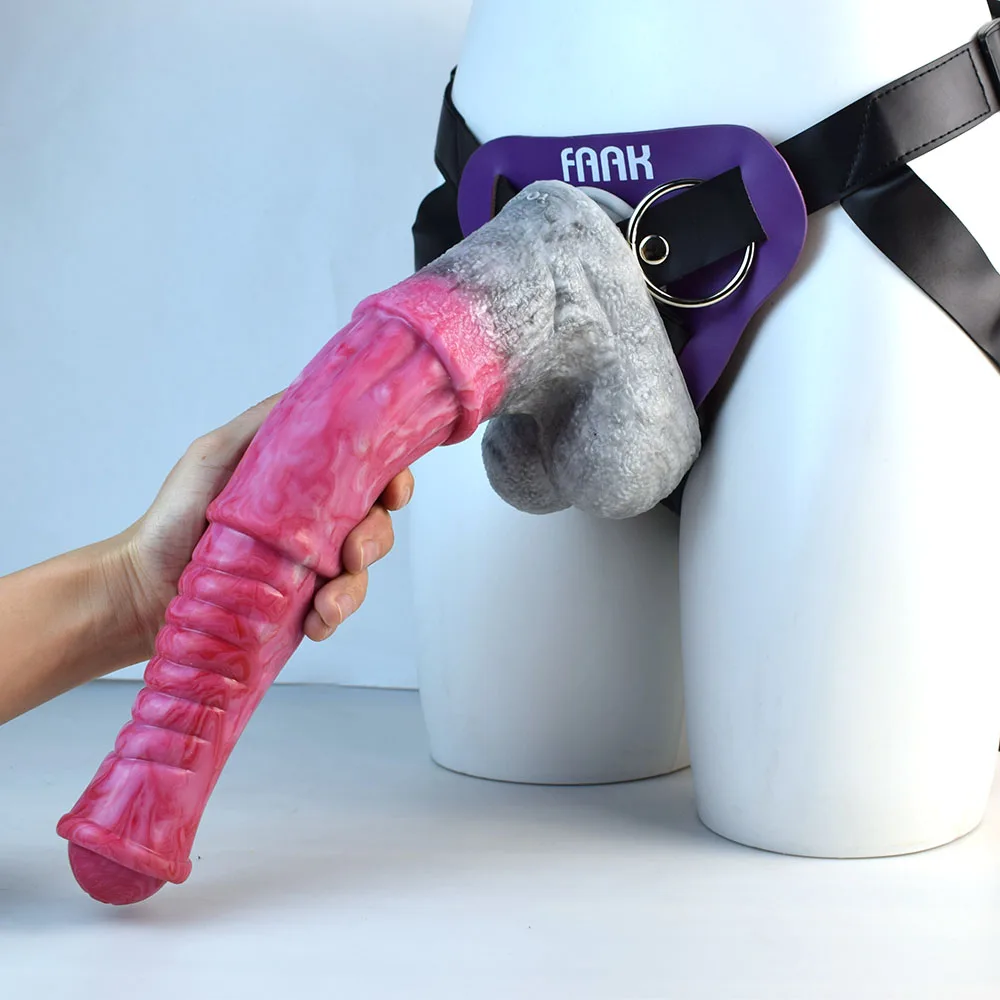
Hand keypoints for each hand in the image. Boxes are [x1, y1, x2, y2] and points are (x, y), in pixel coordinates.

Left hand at [115, 393, 412, 655]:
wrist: (143, 584)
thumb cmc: (176, 513)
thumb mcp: (216, 452)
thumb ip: (265, 424)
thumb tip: (316, 393)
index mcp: (306, 480)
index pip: (368, 473)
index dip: (394, 480)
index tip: (393, 492)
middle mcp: (317, 520)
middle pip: (377, 523)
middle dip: (376, 538)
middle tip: (352, 552)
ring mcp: (311, 564)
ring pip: (362, 571)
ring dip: (354, 586)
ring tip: (326, 602)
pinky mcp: (300, 604)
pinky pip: (335, 610)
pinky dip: (332, 618)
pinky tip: (314, 622)